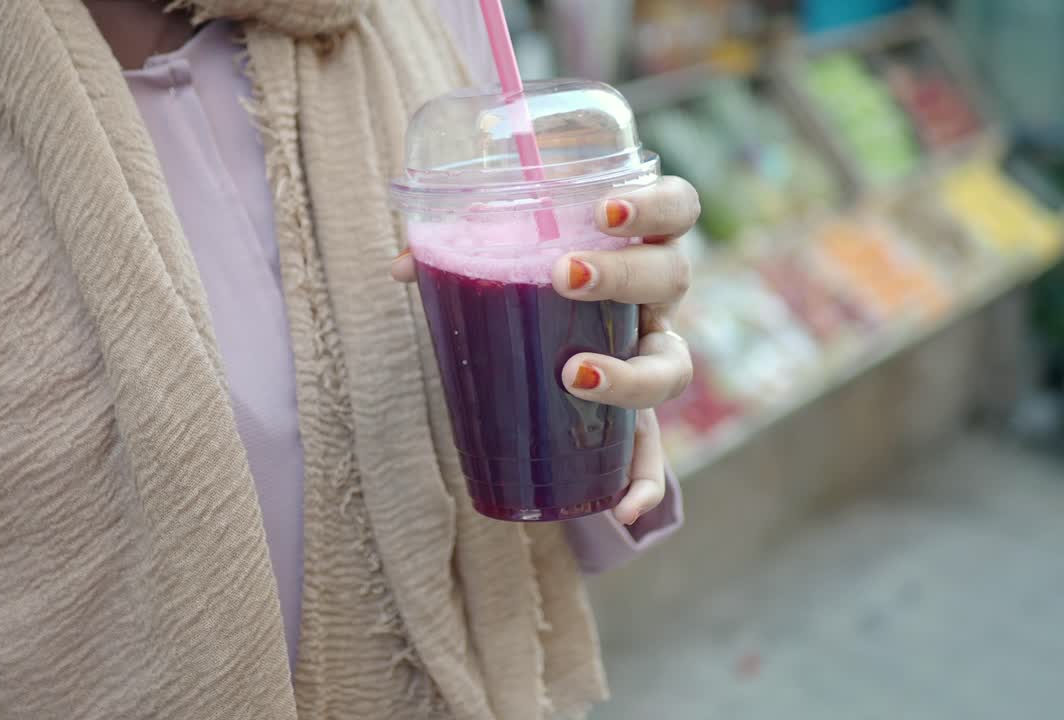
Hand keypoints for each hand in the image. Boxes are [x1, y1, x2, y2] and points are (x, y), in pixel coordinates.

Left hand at [391, 176, 699, 524]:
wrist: (551, 349)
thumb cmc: (533, 292)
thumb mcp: (505, 267)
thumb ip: (461, 257)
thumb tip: (403, 267)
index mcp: (635, 247)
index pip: (675, 208)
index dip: (652, 204)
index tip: (603, 211)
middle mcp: (658, 302)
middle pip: (672, 276)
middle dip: (625, 274)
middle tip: (564, 276)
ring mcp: (652, 359)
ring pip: (672, 366)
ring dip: (631, 374)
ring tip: (574, 375)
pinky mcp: (639, 420)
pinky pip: (653, 453)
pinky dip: (644, 482)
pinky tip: (624, 509)